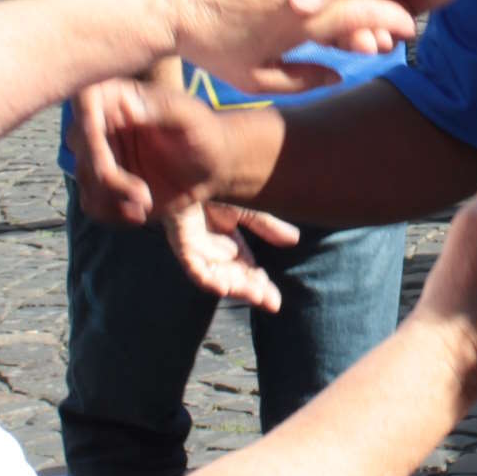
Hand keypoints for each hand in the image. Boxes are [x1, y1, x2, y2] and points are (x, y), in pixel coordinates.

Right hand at [76, 76, 227, 223]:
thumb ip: (162, 108)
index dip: (87, 130)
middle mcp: (101, 123)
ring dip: (112, 199)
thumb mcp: (190, 117)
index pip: (85, 103)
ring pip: (84, 178)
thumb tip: (130, 106)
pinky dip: (111, 214)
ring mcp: (100, 155)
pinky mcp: (105, 184)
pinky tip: (141, 212)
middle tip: (143, 194)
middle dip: (105, 176)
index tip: (105, 160)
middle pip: (79, 146)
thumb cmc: (205, 133)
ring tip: (146, 203)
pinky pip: (91, 203)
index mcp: (117, 96)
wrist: (213, 167)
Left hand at [162, 200, 301, 311]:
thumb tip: (294, 240)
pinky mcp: (182, 243)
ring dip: (236, 288)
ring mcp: (196, 249)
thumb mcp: (246, 208)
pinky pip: (194, 267)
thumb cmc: (213, 187)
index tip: (275, 301)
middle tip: (271, 304)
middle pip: (235, 278)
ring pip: (217, 277)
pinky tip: (223, 286)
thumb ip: (267, 226)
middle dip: (252, 291)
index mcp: (228, 243)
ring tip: (255, 296)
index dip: (261, 285)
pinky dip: (208, 278)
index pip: (248, 271)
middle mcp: (213, 251)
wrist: (187, 171)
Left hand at [163, 0, 414, 95]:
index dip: (391, 22)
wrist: (173, 5)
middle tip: (395, 25)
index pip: (364, 14)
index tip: (406, 32)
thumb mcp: (257, 81)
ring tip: (366, 6)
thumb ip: (303, 80)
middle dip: (383, 7)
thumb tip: (338, 75)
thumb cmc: (214, 50)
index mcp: (300, 19)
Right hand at [304, 0, 476, 44]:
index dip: (313, 13)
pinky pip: (381, 32)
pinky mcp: (398, 8)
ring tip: (382, 40)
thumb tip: (295, 6)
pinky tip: (396, 38)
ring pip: (356, 28)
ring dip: (365, 39)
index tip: (324, 29)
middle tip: (364, 42)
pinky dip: (385, 39)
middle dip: (344, 32)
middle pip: (332, 15)